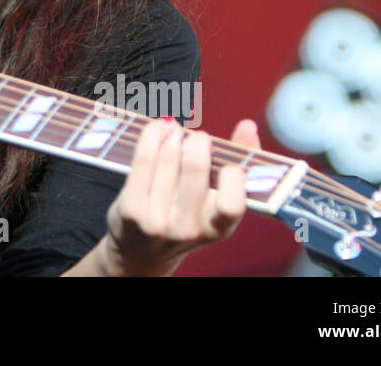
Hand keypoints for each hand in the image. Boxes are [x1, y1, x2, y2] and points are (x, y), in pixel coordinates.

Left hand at [99, 118, 260, 275]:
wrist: (141, 253)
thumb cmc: (185, 219)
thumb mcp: (213, 204)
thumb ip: (236, 167)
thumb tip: (248, 127)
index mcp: (217, 229)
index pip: (232, 204)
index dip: (233, 176)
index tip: (228, 163)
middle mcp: (187, 228)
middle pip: (196, 169)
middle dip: (199, 141)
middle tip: (198, 138)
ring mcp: (157, 220)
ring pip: (168, 157)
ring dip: (173, 134)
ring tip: (175, 130)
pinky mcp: (132, 208)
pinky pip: (143, 159)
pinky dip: (152, 136)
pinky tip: (158, 131)